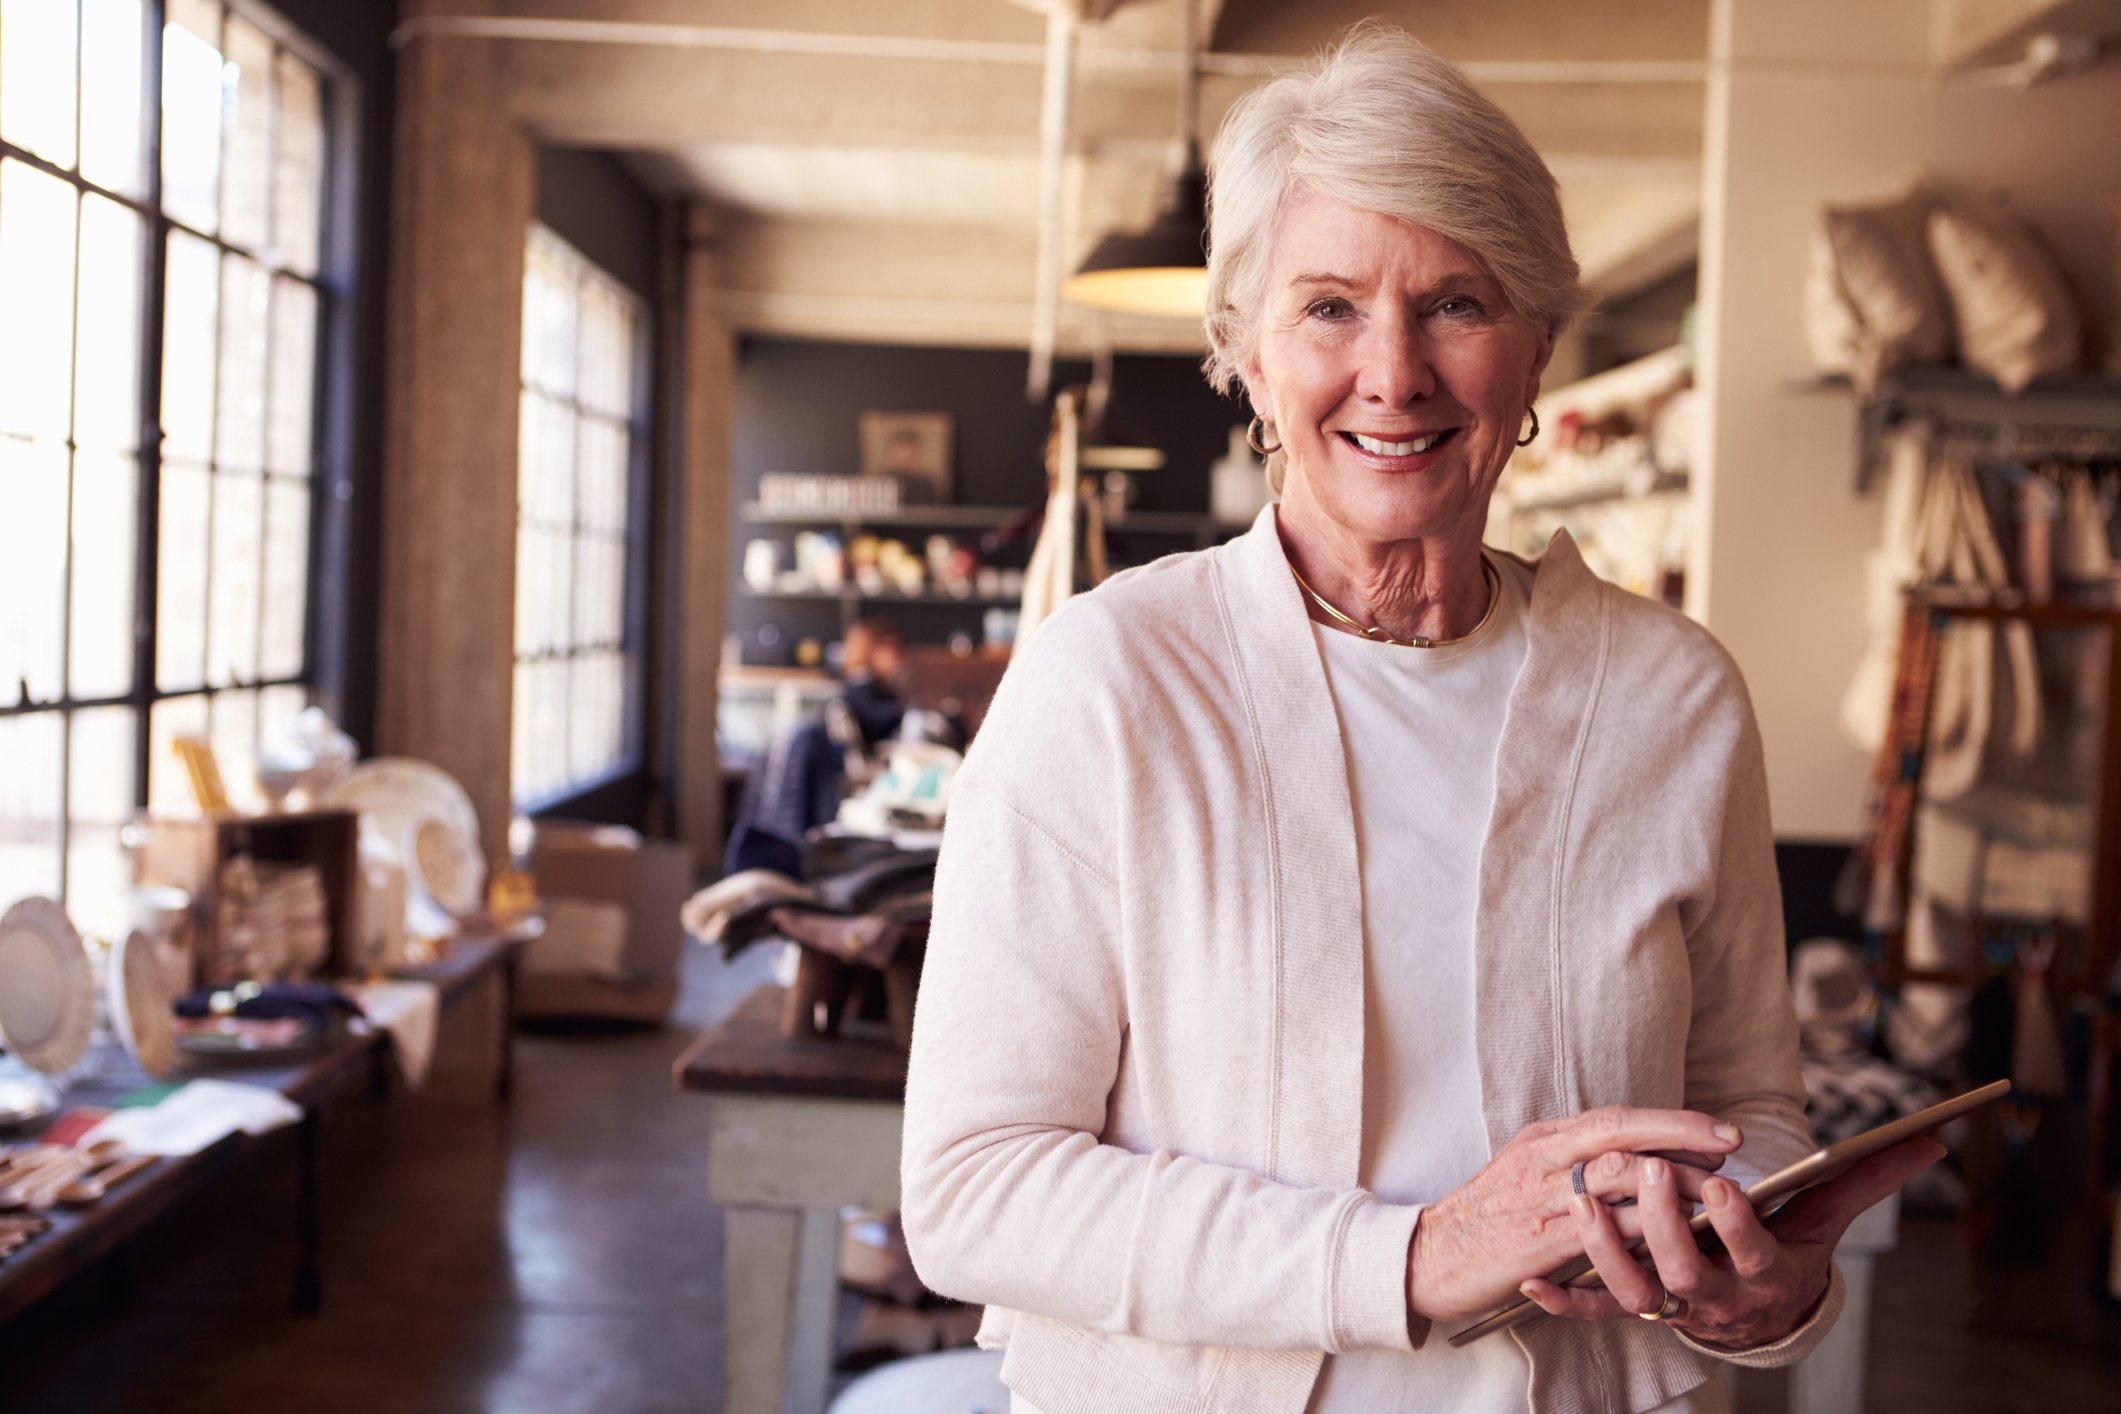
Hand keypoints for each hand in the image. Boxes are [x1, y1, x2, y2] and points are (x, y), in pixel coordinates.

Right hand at [1405, 1106, 1744, 1322]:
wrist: (1428, 1255)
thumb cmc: (1483, 1218)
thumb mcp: (1524, 1171)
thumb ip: (1572, 1160)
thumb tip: (1631, 1157)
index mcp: (1544, 1139)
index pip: (1618, 1117)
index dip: (1672, 1121)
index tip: (1717, 1130)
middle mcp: (1545, 1158)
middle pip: (1623, 1133)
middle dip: (1682, 1137)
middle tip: (1729, 1148)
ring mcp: (1542, 1197)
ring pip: (1618, 1174)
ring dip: (1671, 1181)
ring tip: (1712, 1192)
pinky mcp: (1540, 1239)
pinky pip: (1602, 1227)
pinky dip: (1642, 1226)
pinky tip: (1673, 1233)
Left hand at [1519, 1134, 1944, 1347]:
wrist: (1761, 1317)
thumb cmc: (1788, 1252)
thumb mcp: (1827, 1221)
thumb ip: (1868, 1180)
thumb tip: (1931, 1143)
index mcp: (1764, 1272)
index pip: (1752, 1250)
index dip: (1737, 1223)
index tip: (1722, 1187)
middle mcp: (1716, 1296)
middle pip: (1685, 1267)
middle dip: (1666, 1222)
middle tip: (1649, 1173)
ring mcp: (1672, 1307)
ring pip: (1636, 1288)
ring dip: (1608, 1250)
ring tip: (1587, 1204)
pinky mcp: (1635, 1311)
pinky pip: (1598, 1313)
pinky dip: (1566, 1304)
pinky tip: (1534, 1285)